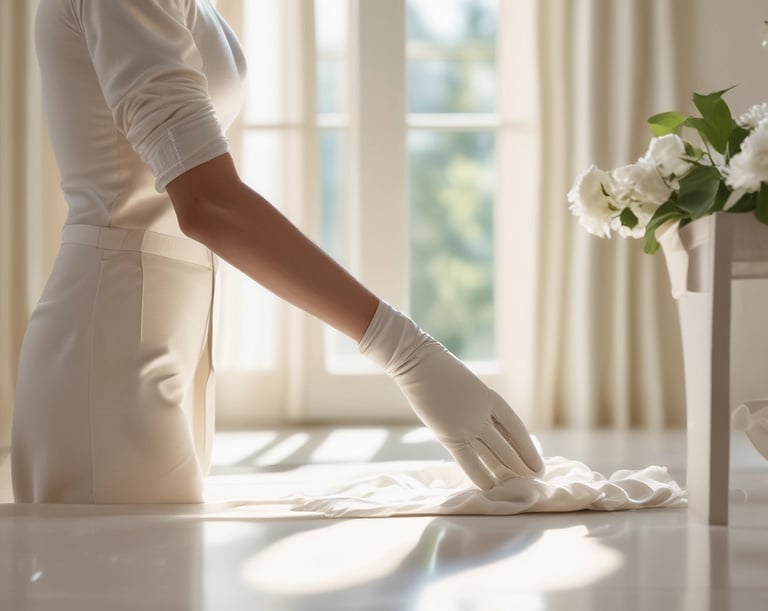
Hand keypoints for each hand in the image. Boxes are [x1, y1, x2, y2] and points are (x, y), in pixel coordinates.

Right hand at [359, 301, 543, 488]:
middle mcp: (483, 414)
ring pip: (495, 454)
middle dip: (522, 463)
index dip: (527, 446)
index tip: (536, 460)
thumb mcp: (463, 385)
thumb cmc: (436, 368)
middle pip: (508, 444)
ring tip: (522, 486)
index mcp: (489, 398)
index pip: (514, 427)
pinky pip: (470, 461)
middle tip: (535, 479)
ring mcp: (468, 424)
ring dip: (509, 471)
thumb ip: (471, 406)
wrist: (417, 361)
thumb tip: (474, 427)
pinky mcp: (450, 435)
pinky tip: (491, 488)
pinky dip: (481, 476)